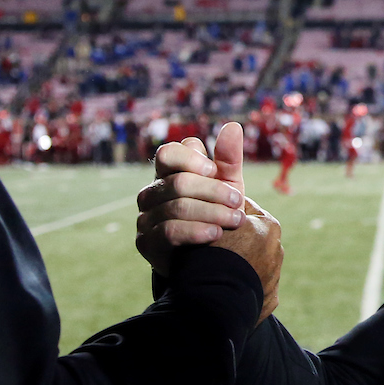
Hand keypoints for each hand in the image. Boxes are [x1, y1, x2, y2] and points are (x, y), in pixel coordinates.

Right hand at [137, 122, 246, 276]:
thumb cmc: (216, 214)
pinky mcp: (146, 243)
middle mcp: (151, 193)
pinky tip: (216, 234)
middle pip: (178, 182)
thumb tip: (233, 126)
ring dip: (212, 213)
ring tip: (236, 221)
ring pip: (176, 207)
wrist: (207, 259)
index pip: (168, 153)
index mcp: (167, 174)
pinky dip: (196, 231)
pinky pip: (169, 231)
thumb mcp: (226, 186)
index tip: (215, 171)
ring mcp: (145, 218)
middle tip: (238, 202)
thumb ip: (228, 159)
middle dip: (213, 191)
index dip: (192, 159)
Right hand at [213, 196, 281, 324]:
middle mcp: (277, 249)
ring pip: (255, 263)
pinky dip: (242, 286)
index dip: (224, 213)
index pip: (244, 209)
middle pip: (252, 237)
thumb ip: (221, 211)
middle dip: (236, 240)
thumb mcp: (212, 222)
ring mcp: (275, 276)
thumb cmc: (209, 255)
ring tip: (217, 270)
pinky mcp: (269, 299)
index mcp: (268, 225)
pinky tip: (225, 287)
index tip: (209, 220)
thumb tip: (220, 201)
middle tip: (212, 246)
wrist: (214, 300)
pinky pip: (254, 286)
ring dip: (240, 264)